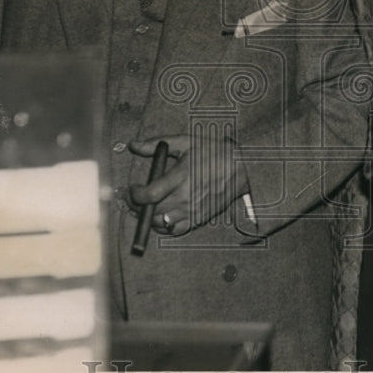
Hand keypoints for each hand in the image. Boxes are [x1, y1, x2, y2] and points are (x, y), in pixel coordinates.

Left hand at [127, 131, 248, 235]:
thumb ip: (157, 144)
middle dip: (136, 206)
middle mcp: (185, 197)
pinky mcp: (198, 218)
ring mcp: (192, 210)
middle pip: (151, 211)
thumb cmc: (213, 152)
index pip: (149, 195)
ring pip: (160, 223)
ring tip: (144, 207)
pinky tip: (160, 217)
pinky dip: (163, 227)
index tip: (131, 188)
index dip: (134, 195)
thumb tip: (133, 145)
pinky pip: (175, 231)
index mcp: (180, 177)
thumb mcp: (186, 141)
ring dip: (147, 217)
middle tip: (132, 198)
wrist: (241, 168)